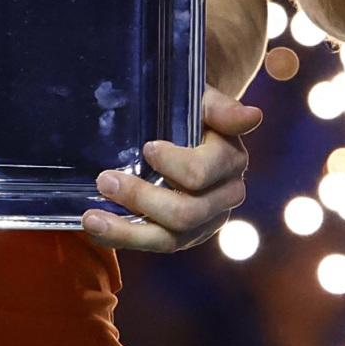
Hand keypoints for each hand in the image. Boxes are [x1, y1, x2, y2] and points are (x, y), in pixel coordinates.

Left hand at [86, 86, 262, 252]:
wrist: (186, 128)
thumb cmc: (190, 111)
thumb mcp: (202, 100)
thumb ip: (222, 109)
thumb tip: (253, 116)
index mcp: (231, 161)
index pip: (202, 174)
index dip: (173, 164)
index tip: (147, 147)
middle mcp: (225, 197)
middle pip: (186, 212)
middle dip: (142, 198)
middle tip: (104, 179)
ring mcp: (205, 222)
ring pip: (169, 239)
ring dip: (126, 231)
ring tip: (91, 219)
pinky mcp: (184, 237)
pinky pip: (154, 245)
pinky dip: (123, 239)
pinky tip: (96, 230)